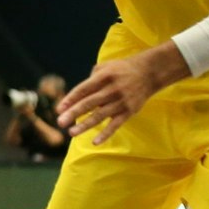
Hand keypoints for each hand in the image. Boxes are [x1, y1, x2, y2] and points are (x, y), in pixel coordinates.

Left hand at [57, 44, 188, 145]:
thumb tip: (76, 94)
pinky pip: (116, 124)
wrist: (149, 72)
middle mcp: (112, 89)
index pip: (83, 89)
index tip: (59, 109)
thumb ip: (91, 78)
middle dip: (73, 113)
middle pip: (89, 103)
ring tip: (71, 132)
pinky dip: (106, 133)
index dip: (71, 99)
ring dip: (85, 125)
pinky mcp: (129, 111)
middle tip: (60, 122)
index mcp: (104, 76)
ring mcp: (121, 101)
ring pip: (100, 115)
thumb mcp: (106, 66)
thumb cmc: (122, 69)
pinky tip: (95, 141)